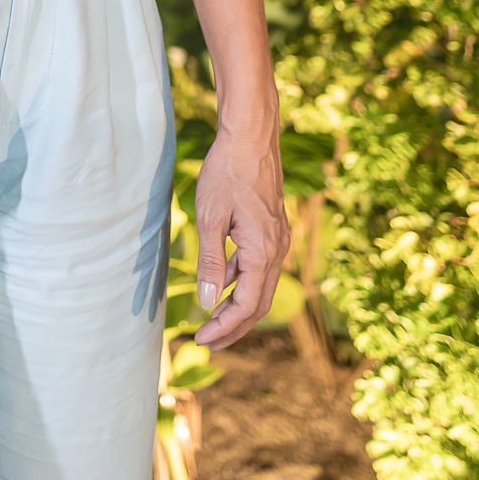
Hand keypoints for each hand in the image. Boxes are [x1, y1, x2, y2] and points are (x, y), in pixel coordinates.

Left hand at [192, 122, 288, 350]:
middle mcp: (277, 250)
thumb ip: (210, 261)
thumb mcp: (210, 217)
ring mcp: (278, 240)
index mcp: (263, 252)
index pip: (246, 306)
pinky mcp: (272, 229)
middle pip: (259, 304)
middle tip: (208, 343)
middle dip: (234, 327)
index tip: (200, 340)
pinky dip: (241, 281)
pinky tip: (221, 282)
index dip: (224, 327)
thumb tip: (208, 302)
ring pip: (260, 287)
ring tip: (212, 321)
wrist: (250, 136)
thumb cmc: (227, 172)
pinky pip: (258, 267)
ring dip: (238, 306)